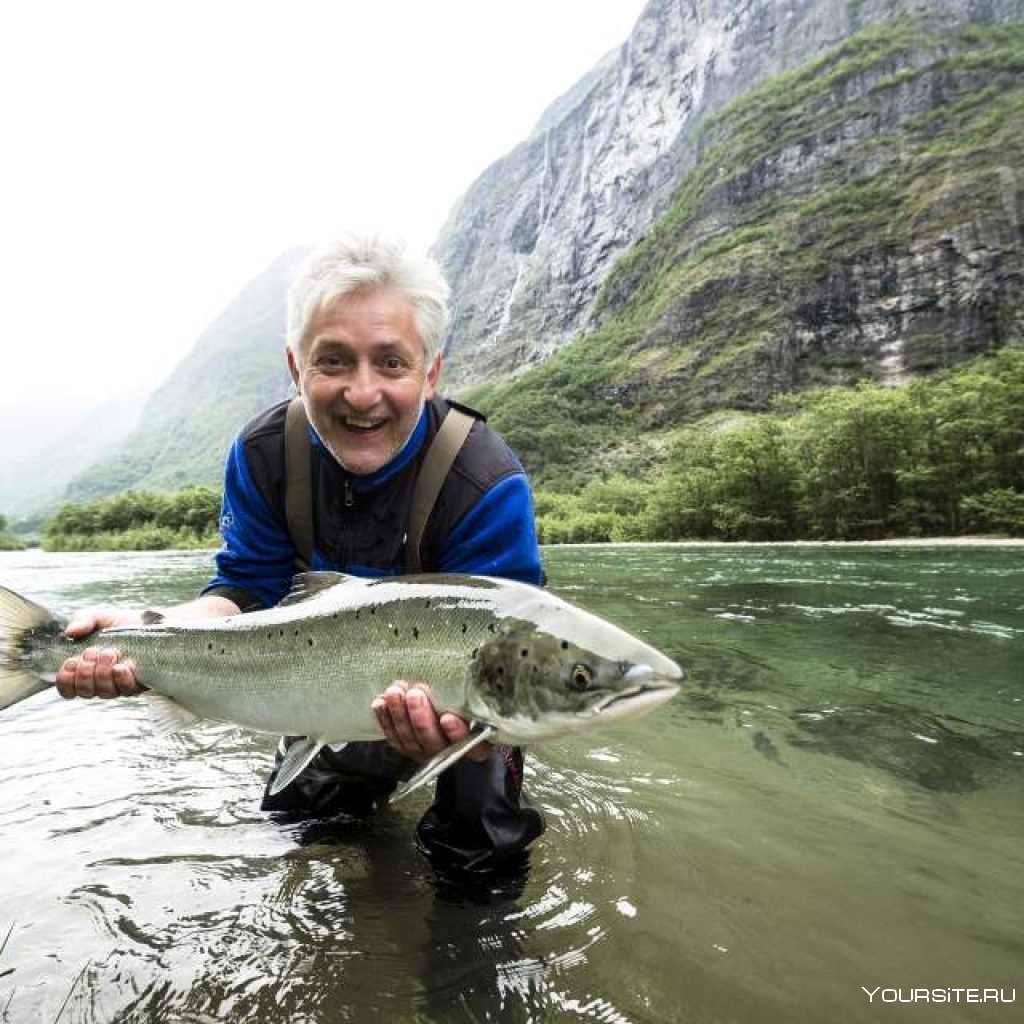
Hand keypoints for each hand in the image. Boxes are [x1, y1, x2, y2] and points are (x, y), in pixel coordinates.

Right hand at [55, 608, 144, 699]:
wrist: (148, 622)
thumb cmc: (117, 624)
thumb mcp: (97, 618)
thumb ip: (81, 620)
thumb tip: (70, 632)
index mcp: (83, 671)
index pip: (67, 690)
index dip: (65, 680)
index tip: (70, 662)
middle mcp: (99, 683)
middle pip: (85, 692)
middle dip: (85, 673)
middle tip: (92, 651)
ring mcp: (118, 685)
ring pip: (104, 692)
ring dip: (102, 673)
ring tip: (109, 653)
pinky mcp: (138, 684)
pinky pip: (126, 690)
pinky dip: (121, 679)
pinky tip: (121, 666)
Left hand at [372, 681, 490, 763]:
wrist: (460, 718)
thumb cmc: (474, 708)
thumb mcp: (482, 704)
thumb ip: (479, 697)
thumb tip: (477, 674)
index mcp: (476, 745)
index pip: (468, 744)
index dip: (456, 732)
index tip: (448, 717)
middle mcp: (450, 752)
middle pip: (433, 740)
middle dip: (421, 717)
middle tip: (415, 694)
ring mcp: (426, 751)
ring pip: (409, 738)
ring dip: (400, 715)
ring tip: (395, 692)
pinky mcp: (408, 746)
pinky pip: (394, 737)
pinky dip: (385, 720)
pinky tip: (380, 703)